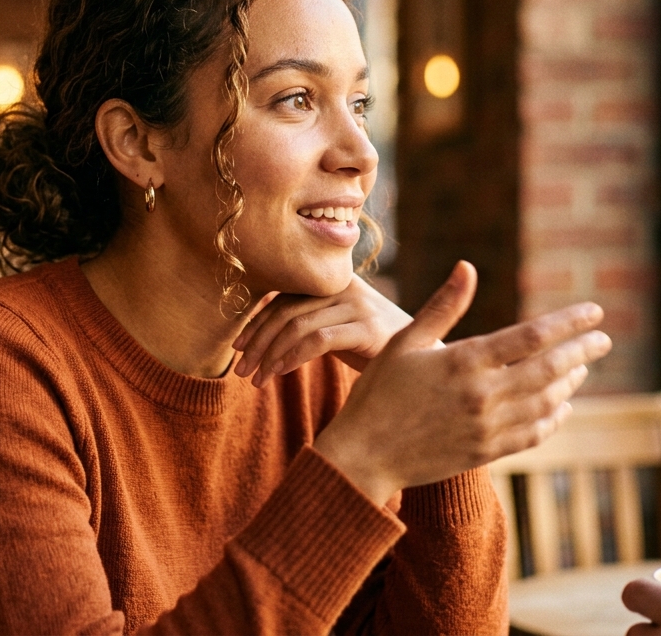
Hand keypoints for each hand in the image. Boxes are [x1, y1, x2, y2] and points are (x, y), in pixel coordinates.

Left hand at [232, 274, 411, 386]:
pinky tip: (280, 373)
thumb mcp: (337, 327)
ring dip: (270, 355)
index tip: (237, 347)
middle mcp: (344, 286)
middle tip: (241, 370)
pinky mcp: (368, 328)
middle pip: (286, 311)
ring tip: (256, 379)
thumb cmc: (373, 346)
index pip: (282, 297)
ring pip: (298, 325)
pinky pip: (319, 340)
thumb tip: (260, 335)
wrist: (423, 359)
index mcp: (333, 281)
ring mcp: (358, 305)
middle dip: (258, 342)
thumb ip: (308, 322)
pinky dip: (293, 357)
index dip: (256, 322)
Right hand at [313, 261, 611, 504]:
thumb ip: (444, 306)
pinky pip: (534, 433)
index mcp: (464, 361)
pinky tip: (562, 406)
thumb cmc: (379, 392)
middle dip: (582, 351)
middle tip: (603, 339)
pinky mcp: (486, 452)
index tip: (593, 312)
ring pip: (546, 402)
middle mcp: (482, 395)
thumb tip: (468, 267)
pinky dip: (554, 417)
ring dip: (570, 382)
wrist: (364, 455)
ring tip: (582, 367)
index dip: (569, 322)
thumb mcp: (406, 341)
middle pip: (550, 370)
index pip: (532, 337)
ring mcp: (487, 427)